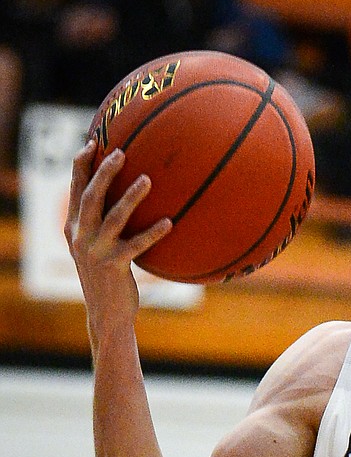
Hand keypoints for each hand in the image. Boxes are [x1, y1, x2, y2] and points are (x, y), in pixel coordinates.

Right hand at [64, 142, 171, 321]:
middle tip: (121, 152)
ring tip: (148, 179)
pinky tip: (170, 223)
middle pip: (90, 196)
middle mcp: (80, 236)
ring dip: (130, 197)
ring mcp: (96, 251)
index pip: (75, 190)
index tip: (90, 143)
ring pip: (113, 217)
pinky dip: (153, 233)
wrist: (106, 313)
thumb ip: (106, 225)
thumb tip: (128, 200)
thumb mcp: (100, 248)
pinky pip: (136, 245)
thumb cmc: (109, 277)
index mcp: (75, 228)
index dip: (80, 166)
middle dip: (103, 172)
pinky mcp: (114, 266)